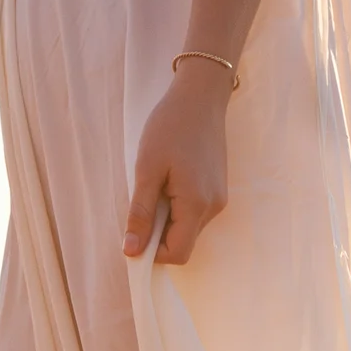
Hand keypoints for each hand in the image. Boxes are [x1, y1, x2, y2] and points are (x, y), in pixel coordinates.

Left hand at [124, 61, 232, 264]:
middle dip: (158, 235)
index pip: (177, 254)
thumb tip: (131, 252)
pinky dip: (177, 209)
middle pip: (183, 244)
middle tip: (143, 202)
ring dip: (167, 220)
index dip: (152, 252)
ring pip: (188, 230)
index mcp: (196, 204)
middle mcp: (213, 208)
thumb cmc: (170, 126)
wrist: (200, 96)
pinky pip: (195, 214)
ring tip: (157, 186)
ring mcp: (219, 200)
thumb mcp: (147, 170)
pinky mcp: (218, 190)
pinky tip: (170, 182)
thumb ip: (141, 214)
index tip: (134, 232)